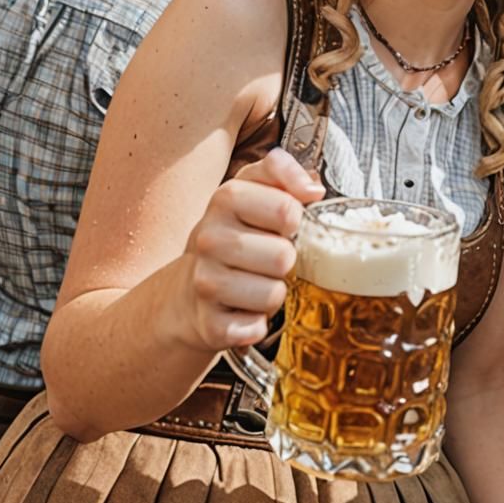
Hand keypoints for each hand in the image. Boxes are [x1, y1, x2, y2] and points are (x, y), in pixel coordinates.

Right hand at [179, 148, 324, 351]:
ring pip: (273, 294)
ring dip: (274, 292)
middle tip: (267, 259)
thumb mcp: (256, 189)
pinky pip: (255, 328)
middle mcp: (209, 239)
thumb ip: (284, 174)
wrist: (191, 287)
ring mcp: (205, 282)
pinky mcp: (209, 323)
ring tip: (256, 282)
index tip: (281, 225)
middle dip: (285, 260)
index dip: (294, 221)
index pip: (287, 210)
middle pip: (283, 256)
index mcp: (226, 199)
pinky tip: (245, 311)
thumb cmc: (236, 234)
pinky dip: (258, 324)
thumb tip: (312, 188)